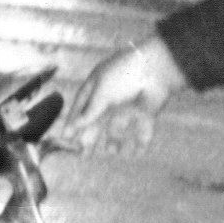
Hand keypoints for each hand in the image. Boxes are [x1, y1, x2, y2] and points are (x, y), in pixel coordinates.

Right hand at [63, 36, 185, 154]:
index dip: (74, 120)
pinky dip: (139, 142)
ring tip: (111, 151)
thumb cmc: (124, 74)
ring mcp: (129, 104)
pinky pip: (141, 130)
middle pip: (98, 119)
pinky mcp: (146, 112)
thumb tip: (76, 125)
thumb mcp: (101, 91)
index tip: (66, 137)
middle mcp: (112, 96)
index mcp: (97, 85)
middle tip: (84, 154)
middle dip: (91, 136)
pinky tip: (136, 154)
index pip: (81, 105)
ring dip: (114, 140)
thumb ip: (90, 110)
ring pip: (118, 126)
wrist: (157, 68)